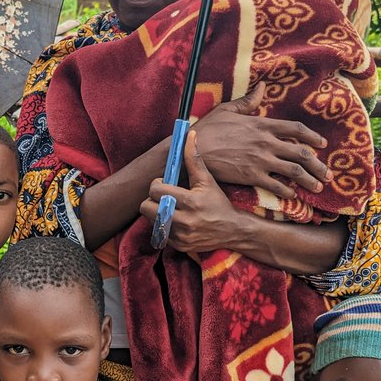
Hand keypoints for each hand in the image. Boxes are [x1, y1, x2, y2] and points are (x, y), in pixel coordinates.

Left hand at [139, 131, 244, 254]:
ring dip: (157, 212)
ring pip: (151, 220)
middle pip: (146, 207)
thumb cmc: (218, 202)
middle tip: (164, 196)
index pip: (156, 190)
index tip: (164, 183)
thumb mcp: (207, 180)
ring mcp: (180, 236)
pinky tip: (176, 220)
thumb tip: (190, 134)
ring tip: (170, 208)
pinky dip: (164, 225)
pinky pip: (159, 233)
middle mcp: (184, 221)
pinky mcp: (179, 246)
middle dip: (152, 199)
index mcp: (190, 202)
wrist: (233, 230)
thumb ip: (194, 158)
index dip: (157, 184)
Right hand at [192, 82, 330, 197]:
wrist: (192, 148)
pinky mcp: (252, 175)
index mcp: (263, 124)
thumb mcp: (228, 109)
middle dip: (318, 165)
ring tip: (318, 187)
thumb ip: (248, 101)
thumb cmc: (208, 128)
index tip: (322, 144)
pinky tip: (293, 195)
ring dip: (309, 180)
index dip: (312, 137)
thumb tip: (262, 87)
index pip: (296, 129)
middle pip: (302, 153)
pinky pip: (276, 185)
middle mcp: (267, 142)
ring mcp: (261, 160)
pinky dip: (288, 191)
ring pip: (294, 171)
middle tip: (327, 173)